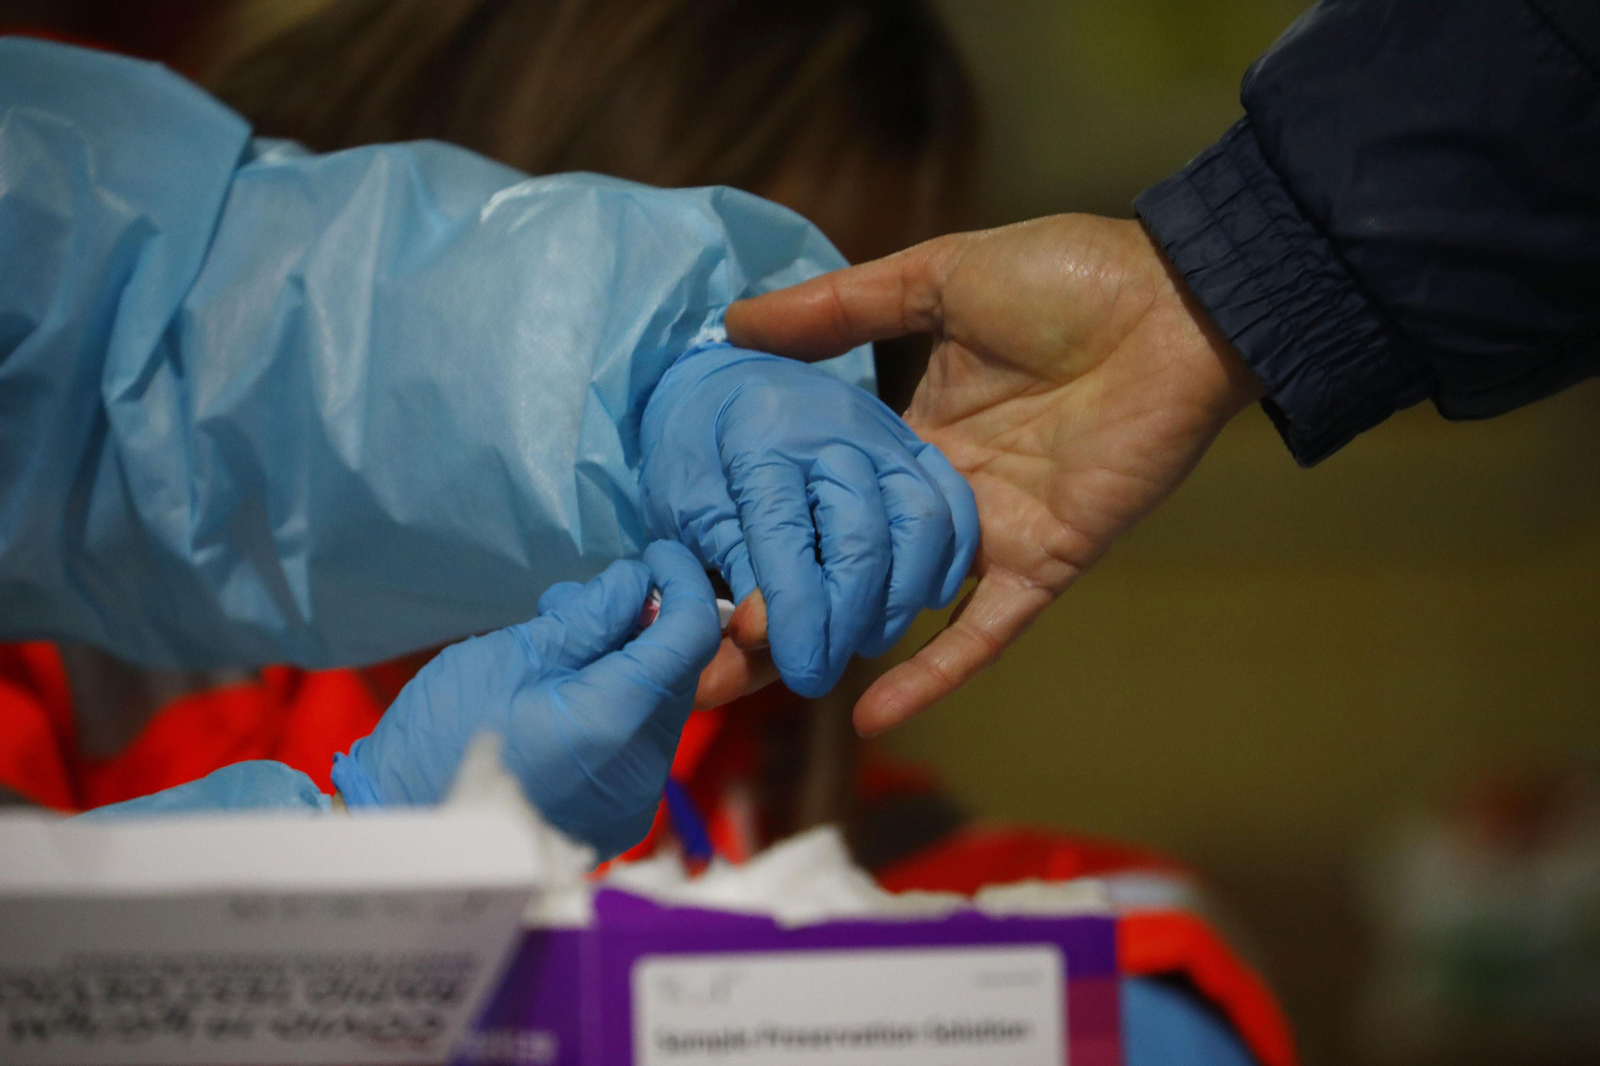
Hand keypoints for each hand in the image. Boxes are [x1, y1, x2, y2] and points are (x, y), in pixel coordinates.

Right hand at [331, 541, 720, 858]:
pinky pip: (637, 741)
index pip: (690, 636)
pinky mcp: (617, 815)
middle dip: (641, 623)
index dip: (683, 583)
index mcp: (615, 722)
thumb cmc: (441, 741)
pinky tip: (563, 691)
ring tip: (556, 642)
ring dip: (624, 663)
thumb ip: (588, 617)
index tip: (659, 554)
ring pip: (656, 705)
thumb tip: (636, 582)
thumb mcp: (510, 657)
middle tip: (576, 602)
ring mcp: (633, 800)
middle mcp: (641, 768)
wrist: (407, 838)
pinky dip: (615, 704)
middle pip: (675, 672)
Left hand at [641, 345, 978, 698]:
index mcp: (761, 436)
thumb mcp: (684, 511)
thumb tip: (755, 640)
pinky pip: (953, 506)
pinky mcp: (915, 445)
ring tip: (861, 642)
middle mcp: (833, 429)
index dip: (794, 616)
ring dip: (898, 599)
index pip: (785, 537)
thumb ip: (726, 574)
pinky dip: (943, 563)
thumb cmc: (693, 451)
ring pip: (920, 524)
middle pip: (860, 537)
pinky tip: (917, 602)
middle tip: (818, 673)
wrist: (725, 380)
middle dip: (843, 621)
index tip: (794, 670)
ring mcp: (884, 434)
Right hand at [726, 215, 1262, 733]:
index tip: (694, 556)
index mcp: (910, 429)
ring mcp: (989, 532)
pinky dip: (935, 674)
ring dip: (829, 639)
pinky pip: (983, 631)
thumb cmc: (1067, 278)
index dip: (766, 521)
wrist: (1179, 302)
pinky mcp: (1040, 562)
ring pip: (895, 600)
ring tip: (745, 680)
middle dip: (776, 601)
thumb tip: (736, 321)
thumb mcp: (938, 278)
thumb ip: (842, 307)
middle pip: (845, 557)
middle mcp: (939, 489)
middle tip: (696, 648)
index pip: (823, 488)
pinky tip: (870, 716)